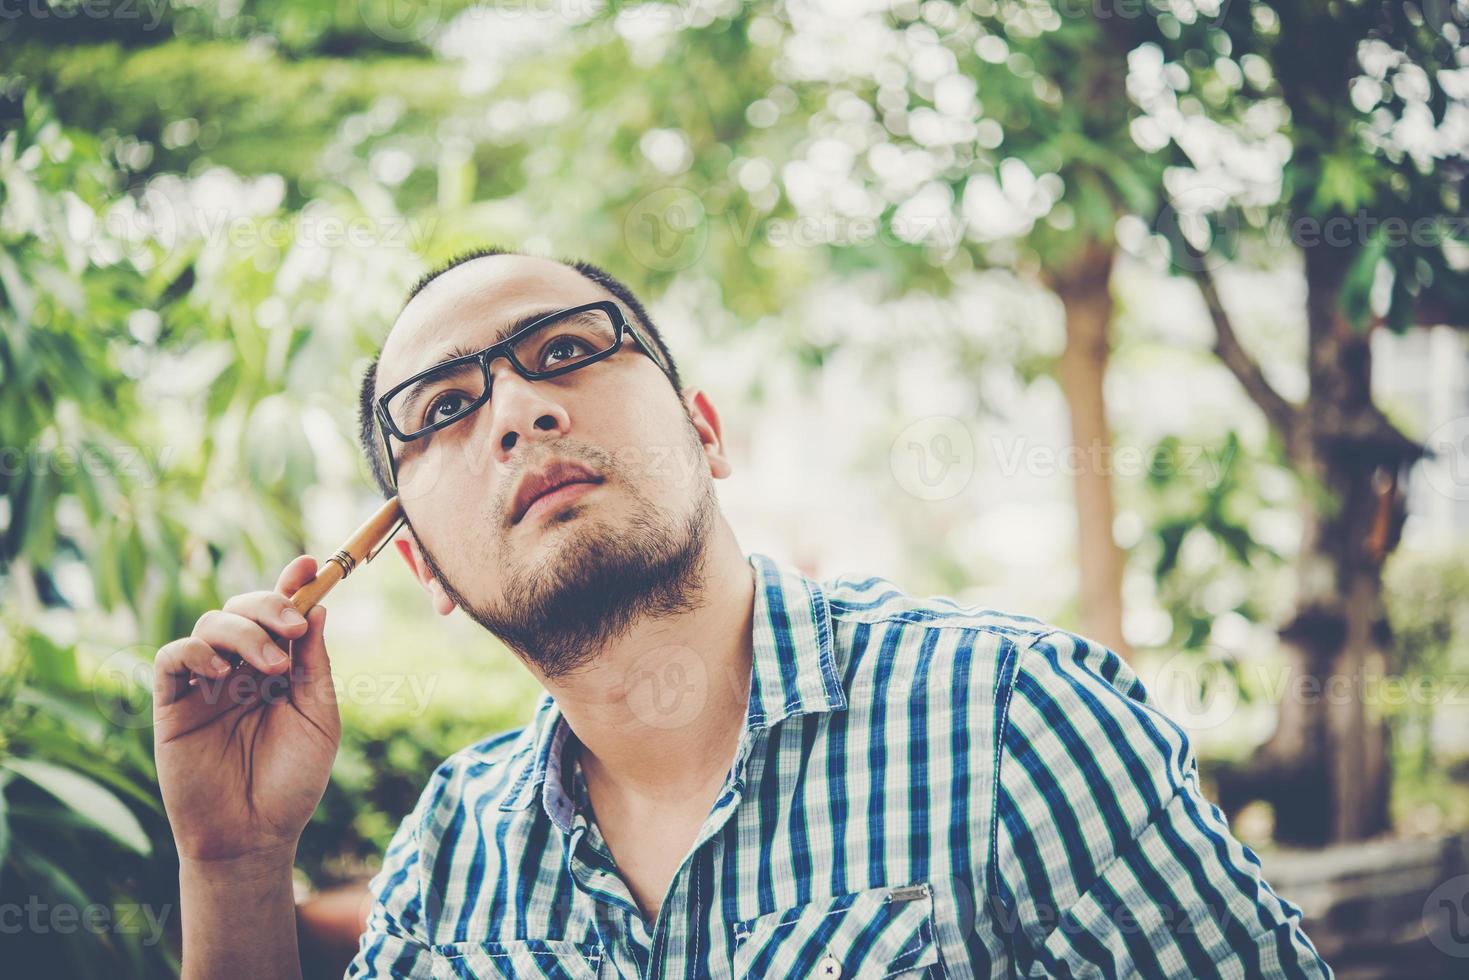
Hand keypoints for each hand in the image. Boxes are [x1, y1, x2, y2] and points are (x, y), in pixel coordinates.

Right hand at [154, 556, 340, 866]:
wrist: (255, 835)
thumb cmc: (292, 781)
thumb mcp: (318, 716)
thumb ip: (314, 664)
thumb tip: (318, 608)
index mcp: (280, 667)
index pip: (281, 613)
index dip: (293, 583)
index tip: (313, 565)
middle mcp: (241, 668)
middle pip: (244, 608)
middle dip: (271, 605)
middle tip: (294, 626)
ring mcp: (205, 684)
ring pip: (211, 625)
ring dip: (243, 633)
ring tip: (269, 667)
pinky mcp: (171, 705)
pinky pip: (172, 658)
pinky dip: (195, 652)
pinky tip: (221, 672)